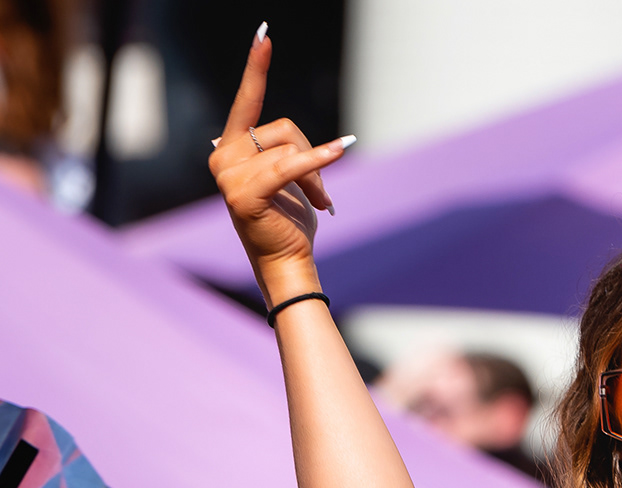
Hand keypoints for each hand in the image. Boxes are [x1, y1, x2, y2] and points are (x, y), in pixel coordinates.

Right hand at [209, 27, 353, 300]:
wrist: (288, 260)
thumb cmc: (290, 219)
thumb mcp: (288, 176)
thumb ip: (286, 151)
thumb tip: (310, 145)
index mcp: (229, 148)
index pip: (247, 102)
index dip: (257, 69)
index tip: (264, 35)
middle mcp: (222, 156)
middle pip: (283, 129)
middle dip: (311, 156)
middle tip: (320, 193)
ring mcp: (228, 175)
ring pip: (290, 150)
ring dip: (316, 177)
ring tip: (318, 203)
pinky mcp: (244, 194)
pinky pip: (291, 167)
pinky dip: (318, 162)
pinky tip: (341, 151)